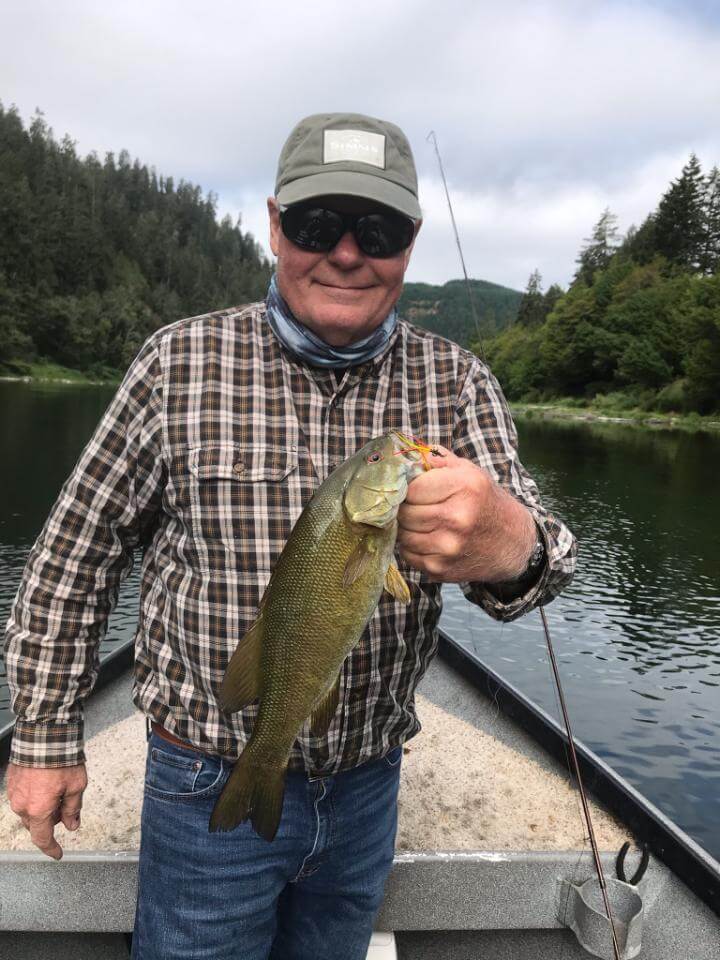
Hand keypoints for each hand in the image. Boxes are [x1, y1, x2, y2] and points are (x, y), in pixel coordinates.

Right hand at [6, 762, 87, 859]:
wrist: (43, 735)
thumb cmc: (60, 759)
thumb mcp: (76, 786)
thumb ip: (73, 808)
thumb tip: (72, 824)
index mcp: (38, 810)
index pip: (43, 839)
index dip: (51, 848)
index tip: (57, 853)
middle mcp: (22, 805)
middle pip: (36, 824)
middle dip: (51, 821)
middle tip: (65, 808)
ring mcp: (14, 794)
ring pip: (29, 811)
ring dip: (42, 808)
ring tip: (57, 791)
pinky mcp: (12, 782)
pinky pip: (23, 798)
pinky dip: (35, 797)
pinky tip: (46, 784)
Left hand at [397, 446, 536, 582]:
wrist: (513, 543)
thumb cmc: (486, 503)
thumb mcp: (470, 472)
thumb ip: (437, 460)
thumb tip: (405, 457)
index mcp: (465, 487)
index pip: (411, 487)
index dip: (408, 487)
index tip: (413, 489)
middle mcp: (457, 518)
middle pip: (405, 511)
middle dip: (406, 508)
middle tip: (417, 506)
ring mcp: (448, 546)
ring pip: (402, 534)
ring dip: (407, 528)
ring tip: (423, 522)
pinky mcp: (441, 568)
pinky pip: (408, 554)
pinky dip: (412, 547)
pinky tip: (430, 540)